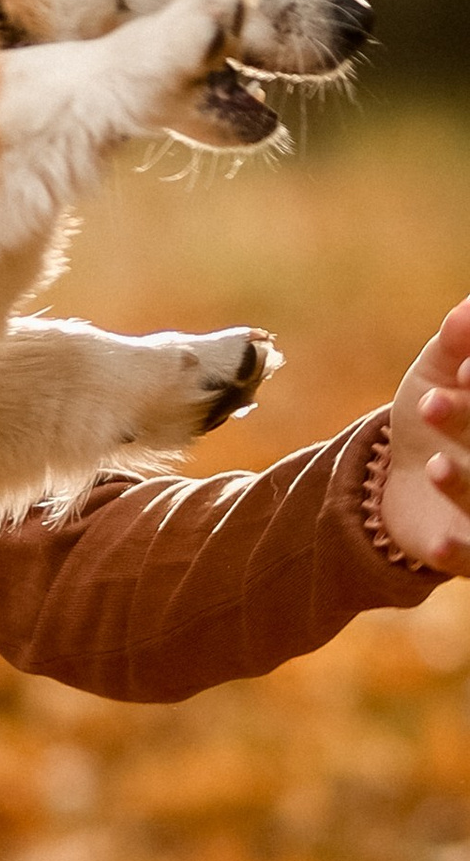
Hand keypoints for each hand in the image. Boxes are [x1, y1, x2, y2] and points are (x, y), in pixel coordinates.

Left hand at [378, 298, 469, 575]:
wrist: (397, 481)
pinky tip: (438, 542)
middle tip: (432, 405)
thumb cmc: (434, 418)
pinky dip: (461, 552)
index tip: (460, 371)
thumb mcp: (439, 372)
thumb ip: (457, 341)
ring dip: (467, 487)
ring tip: (434, 466)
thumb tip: (466, 308)